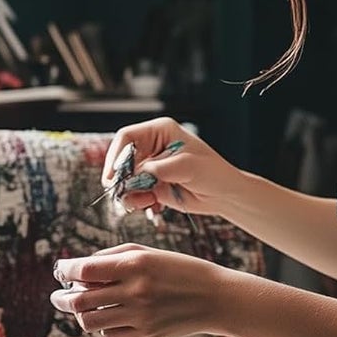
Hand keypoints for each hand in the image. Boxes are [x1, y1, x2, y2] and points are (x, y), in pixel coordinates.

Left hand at [50, 244, 226, 336]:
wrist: (215, 298)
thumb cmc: (178, 269)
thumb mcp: (148, 253)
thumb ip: (111, 257)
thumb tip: (78, 270)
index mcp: (135, 265)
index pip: (84, 270)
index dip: (65, 271)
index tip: (60, 271)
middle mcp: (135, 291)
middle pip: (80, 301)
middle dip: (62, 298)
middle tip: (57, 296)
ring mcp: (140, 317)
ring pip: (91, 322)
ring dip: (80, 315)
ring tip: (82, 309)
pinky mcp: (145, 336)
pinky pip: (110, 336)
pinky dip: (103, 328)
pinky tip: (109, 318)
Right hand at [100, 117, 242, 220]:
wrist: (224, 195)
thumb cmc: (213, 172)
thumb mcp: (188, 166)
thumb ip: (161, 169)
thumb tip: (137, 175)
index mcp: (160, 131)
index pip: (127, 137)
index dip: (116, 155)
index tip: (112, 176)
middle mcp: (151, 146)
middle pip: (121, 159)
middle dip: (120, 179)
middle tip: (121, 194)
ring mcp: (149, 167)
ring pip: (124, 179)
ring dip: (128, 193)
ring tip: (144, 203)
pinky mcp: (150, 184)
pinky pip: (132, 193)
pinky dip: (137, 201)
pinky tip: (152, 206)